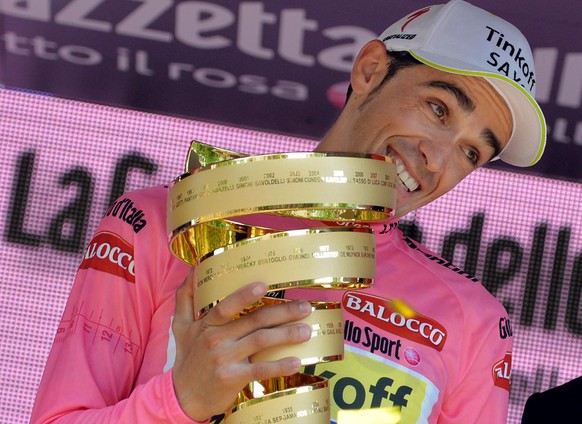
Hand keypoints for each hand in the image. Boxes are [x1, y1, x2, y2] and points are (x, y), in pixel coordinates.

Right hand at [171, 270, 311, 420]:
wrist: (183, 397)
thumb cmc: (188, 358)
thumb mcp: (180, 327)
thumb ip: (185, 297)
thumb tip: (193, 269)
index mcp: (206, 324)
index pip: (226, 306)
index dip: (244, 295)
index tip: (264, 286)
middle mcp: (216, 339)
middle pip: (254, 321)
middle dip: (283, 313)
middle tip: (305, 307)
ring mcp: (225, 359)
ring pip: (261, 341)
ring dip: (287, 335)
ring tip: (306, 331)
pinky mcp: (233, 379)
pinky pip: (260, 370)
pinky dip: (279, 366)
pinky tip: (296, 362)